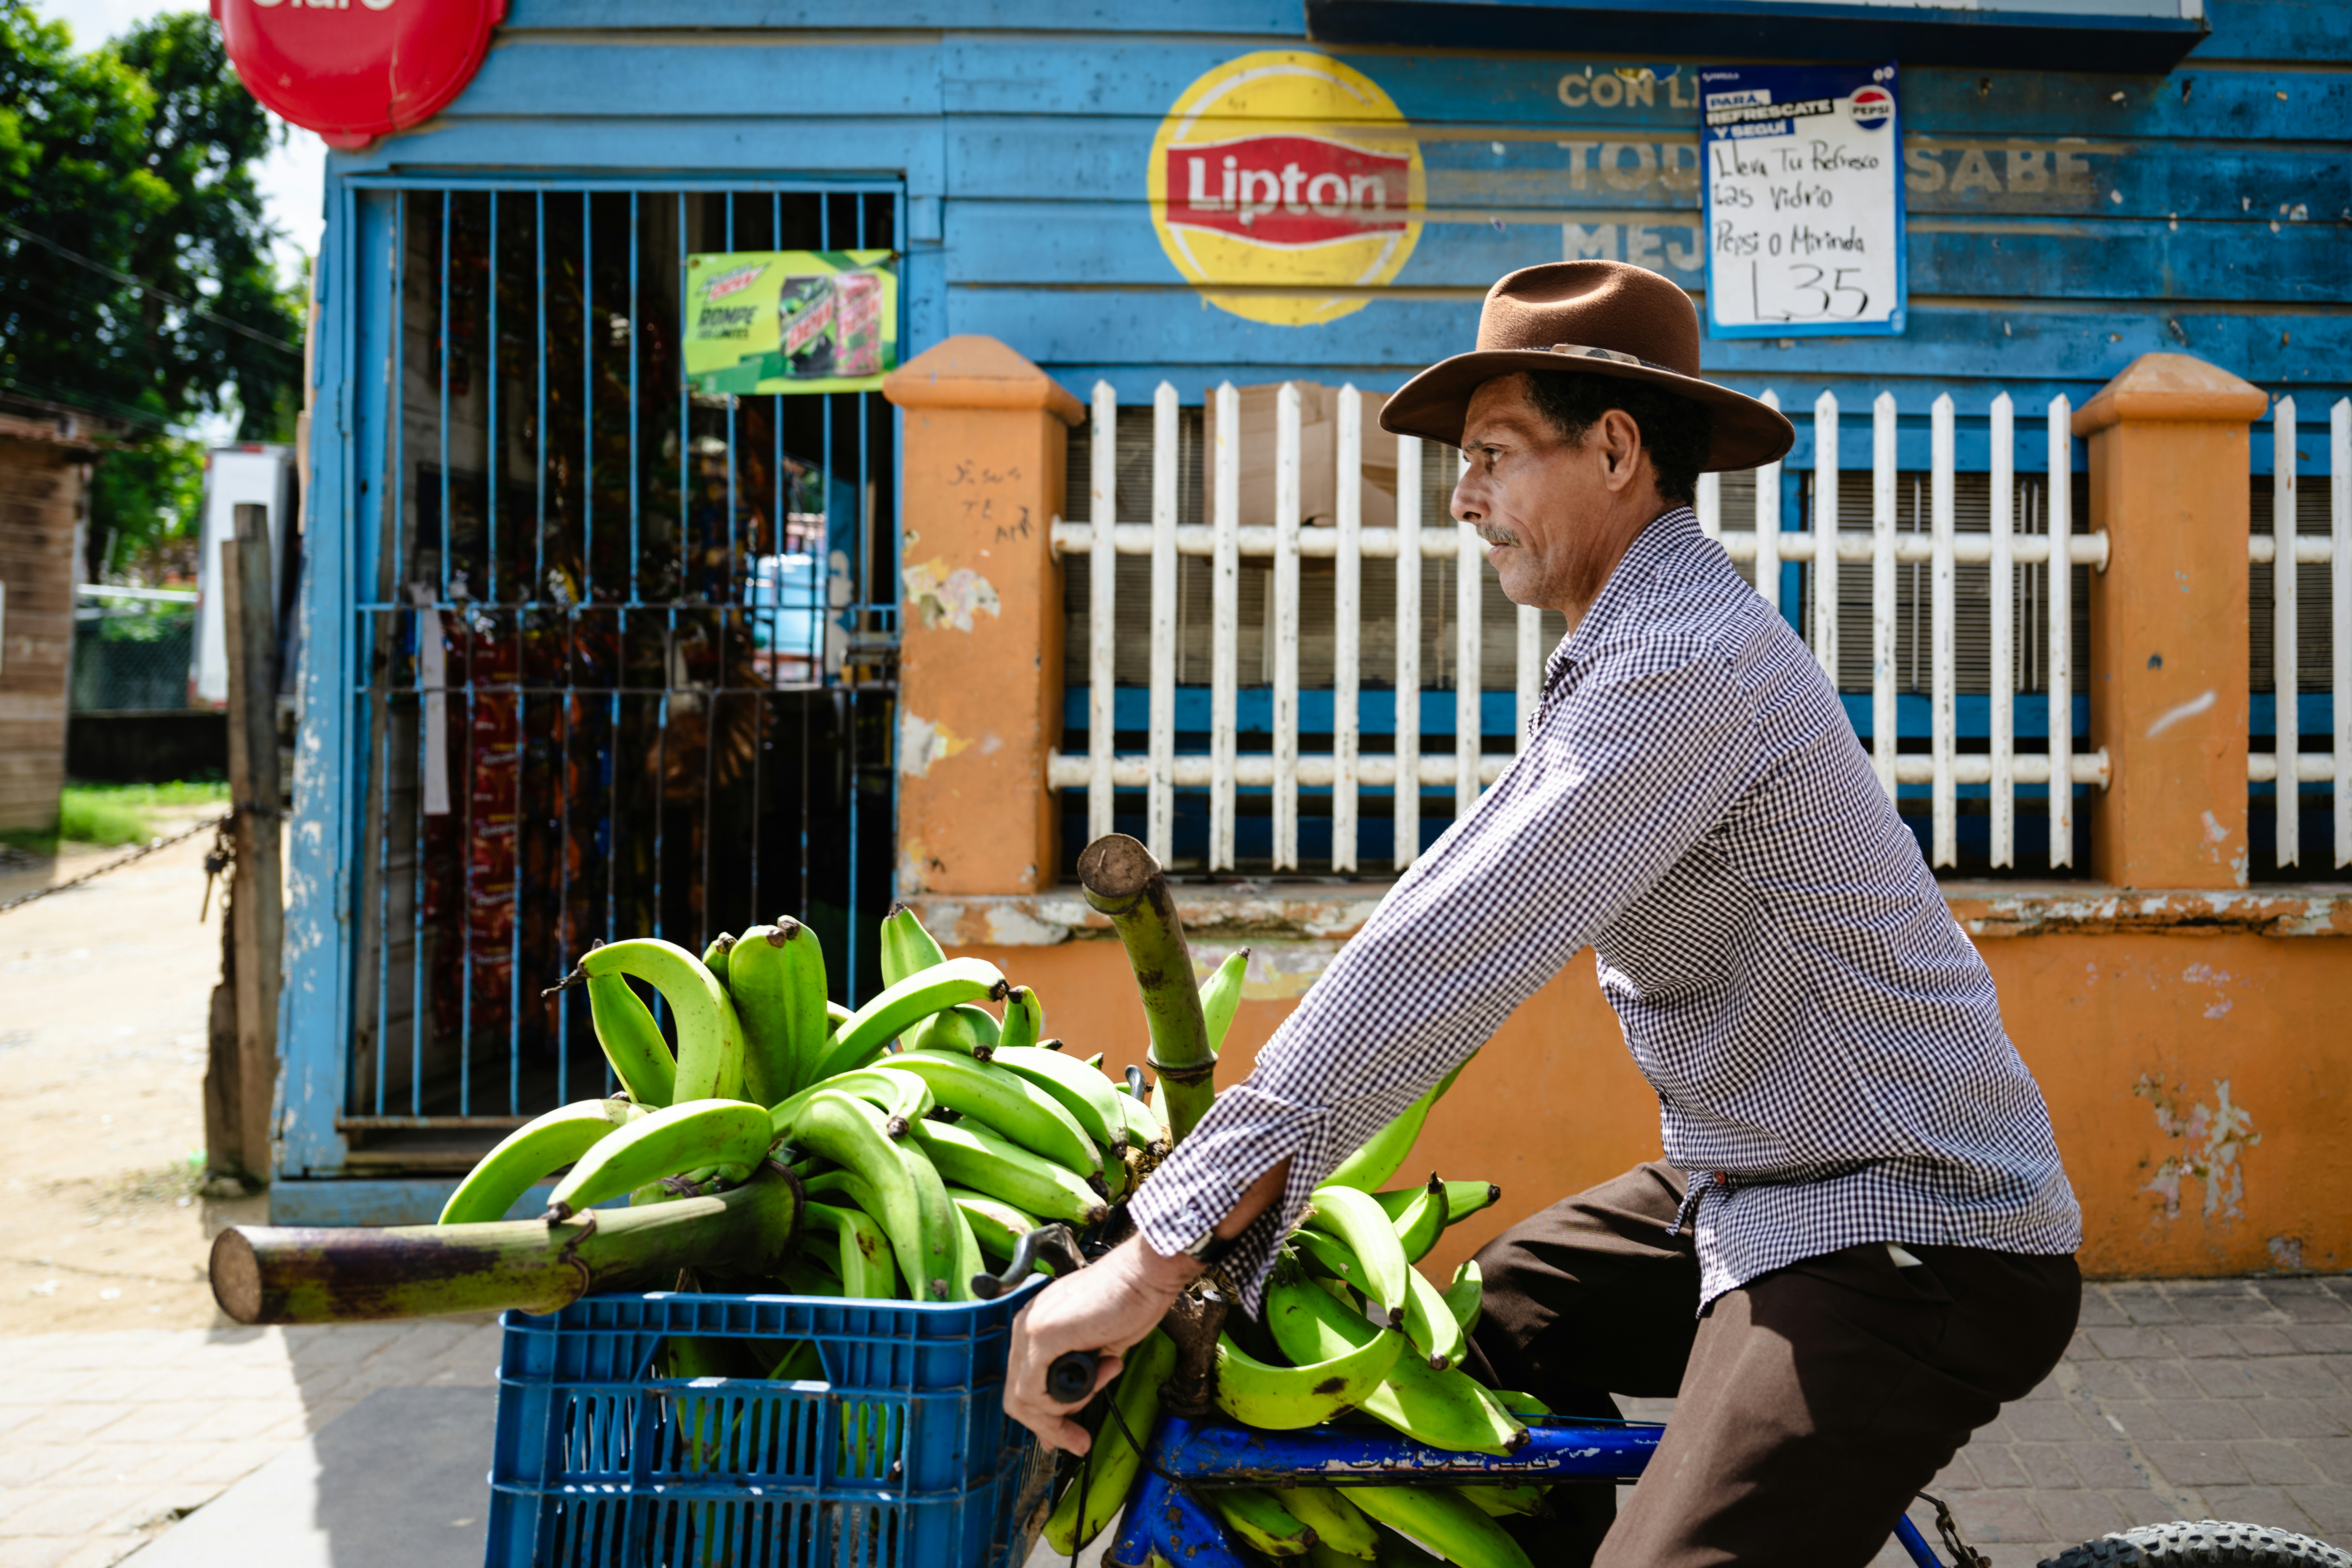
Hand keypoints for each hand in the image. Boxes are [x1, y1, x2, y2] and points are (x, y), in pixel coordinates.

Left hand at [1004, 1236, 1198, 1453]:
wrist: (1145, 1276)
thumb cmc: (1130, 1302)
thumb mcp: (1099, 1351)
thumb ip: (1080, 1379)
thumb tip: (1070, 1412)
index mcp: (1037, 1324)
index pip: (1024, 1383)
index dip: (1042, 1417)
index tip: (1065, 1434)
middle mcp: (1026, 1325)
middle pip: (1018, 1396)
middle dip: (1049, 1425)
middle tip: (1077, 1439)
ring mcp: (1031, 1329)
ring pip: (1024, 1398)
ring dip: (1061, 1414)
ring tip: (1098, 1388)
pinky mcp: (1042, 1336)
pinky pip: (1035, 1391)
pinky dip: (1061, 1401)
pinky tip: (1093, 1382)